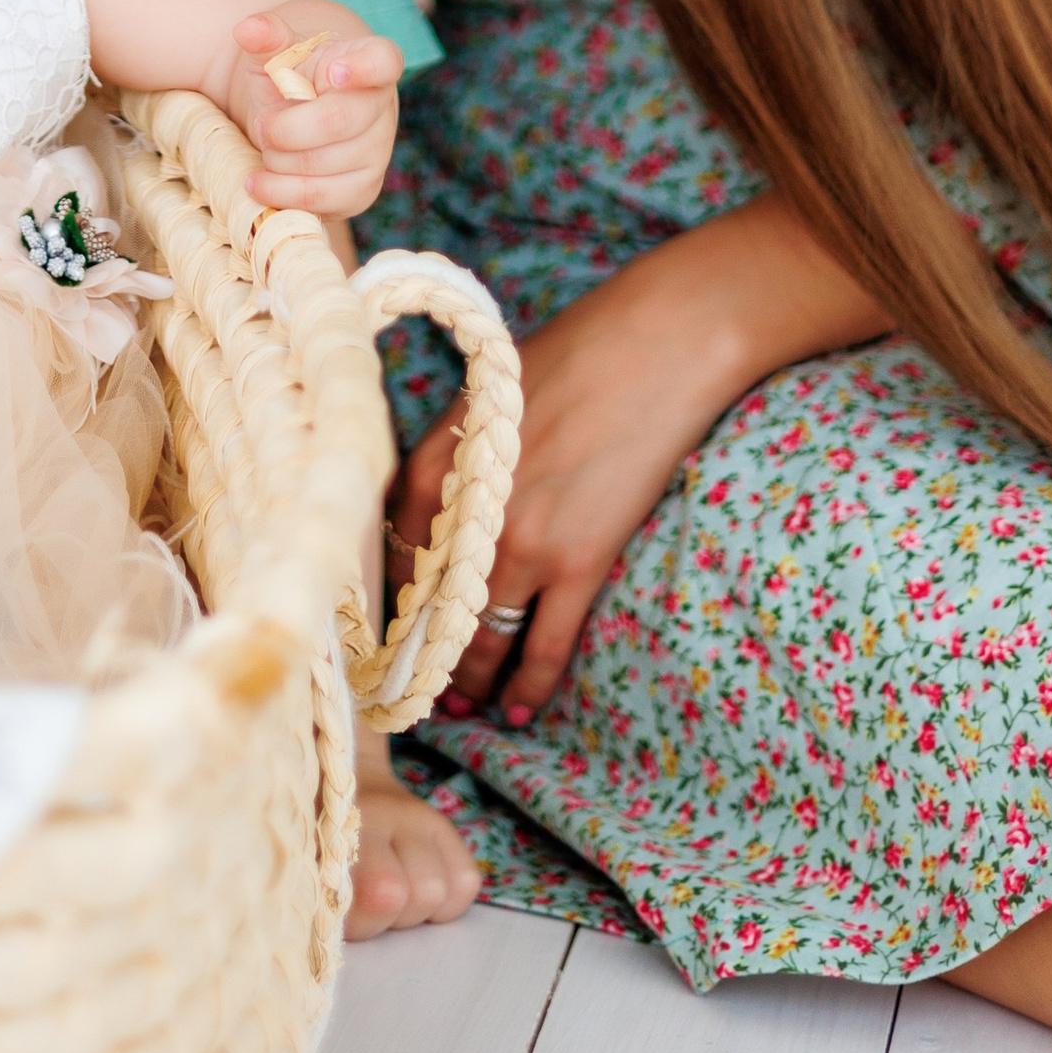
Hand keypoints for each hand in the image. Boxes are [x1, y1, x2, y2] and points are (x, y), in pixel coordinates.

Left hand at [229, 12, 400, 216]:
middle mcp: (382, 107)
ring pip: (321, 166)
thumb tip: (247, 27)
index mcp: (369, 60)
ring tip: (267, 144)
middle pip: (335, 121)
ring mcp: (377, 151)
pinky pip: (320, 200)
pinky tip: (259, 181)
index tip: (333, 73)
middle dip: (285, 127)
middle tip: (263, 123)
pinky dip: (281, 193)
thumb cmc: (292, 73)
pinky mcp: (362, 189)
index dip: (361, 69)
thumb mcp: (278, 49)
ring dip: (278, 159)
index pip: (381, 61)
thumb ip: (267, 36)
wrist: (302, 109)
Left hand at [388, 198, 888, 727]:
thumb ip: (462, 457)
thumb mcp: (491, 397)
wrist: (659, 341)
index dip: (393, 606)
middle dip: (421, 657)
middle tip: (416, 690)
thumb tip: (447, 511)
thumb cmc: (577, 352)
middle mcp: (468, 512)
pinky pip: (545, 646)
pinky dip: (530, 688)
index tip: (392, 633)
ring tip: (464, 706)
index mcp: (434, 462)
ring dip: (470, 683)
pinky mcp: (580, 561)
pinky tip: (520, 711)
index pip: (394, 560)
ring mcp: (524, 541)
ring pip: (481, 640)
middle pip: (430, 610)